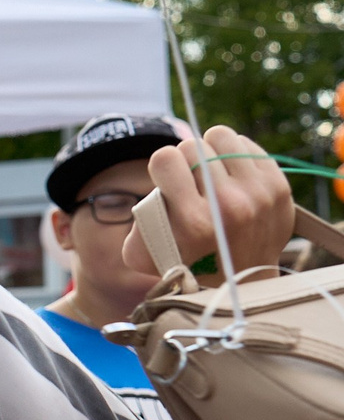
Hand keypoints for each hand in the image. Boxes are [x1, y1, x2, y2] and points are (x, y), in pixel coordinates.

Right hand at [127, 126, 294, 279]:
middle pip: (193, 146)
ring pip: (222, 137)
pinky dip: (234, 155)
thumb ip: (140, 217)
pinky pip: (247, 144)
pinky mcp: (279, 186)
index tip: (170, 184)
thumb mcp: (145, 253)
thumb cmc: (187, 264)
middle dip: (187, 161)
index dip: (164, 169)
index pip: (166, 157)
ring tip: (212, 176)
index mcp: (194, 220)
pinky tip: (232, 177)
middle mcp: (230, 205)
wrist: (242, 281)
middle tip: (193, 184)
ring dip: (212, 152)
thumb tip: (156, 187)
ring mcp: (259, 194)